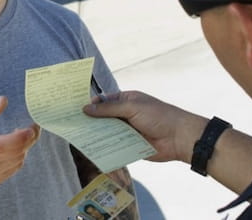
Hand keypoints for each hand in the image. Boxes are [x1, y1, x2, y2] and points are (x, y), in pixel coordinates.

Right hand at [0, 96, 39, 189]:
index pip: (0, 144)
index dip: (20, 137)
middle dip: (30, 139)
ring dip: (25, 147)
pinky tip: (13, 147)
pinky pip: (15, 167)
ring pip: (18, 159)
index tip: (31, 127)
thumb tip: (4, 100)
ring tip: (20, 135)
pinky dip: (19, 156)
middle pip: (15, 152)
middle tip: (33, 127)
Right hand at [83, 91, 205, 163]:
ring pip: (107, 133)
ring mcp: (127, 131)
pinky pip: (114, 146)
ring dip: (96, 135)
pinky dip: (104, 147)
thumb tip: (86, 108)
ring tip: (77, 138)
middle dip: (91, 121)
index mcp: (127, 101)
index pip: (105, 101)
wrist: (179, 138)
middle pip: (103, 118)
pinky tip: (91, 149)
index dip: (91, 104)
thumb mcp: (132, 108)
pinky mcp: (129, 146)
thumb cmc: (158, 116)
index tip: (74, 109)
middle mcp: (126, 115)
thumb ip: (109, 109)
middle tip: (71, 124)